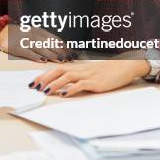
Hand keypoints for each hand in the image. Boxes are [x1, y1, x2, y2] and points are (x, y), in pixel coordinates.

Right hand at [0, 24, 76, 62]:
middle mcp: (34, 35)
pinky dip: (35, 56)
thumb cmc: (21, 34)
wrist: (3, 32)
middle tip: (70, 59)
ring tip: (61, 60)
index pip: (55, 39)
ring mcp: (26, 41)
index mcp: (40, 31)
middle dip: (61, 52)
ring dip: (52, 54)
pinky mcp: (17, 47)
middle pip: (50, 44)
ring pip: (41, 48)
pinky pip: (28, 52)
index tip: (73, 54)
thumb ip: (46, 40)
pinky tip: (42, 60)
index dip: (65, 47)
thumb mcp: (34, 33)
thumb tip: (61, 48)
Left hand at [29, 59, 150, 96]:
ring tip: (45, 91)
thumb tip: (64, 86)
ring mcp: (88, 75)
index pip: (56, 69)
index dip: (44, 75)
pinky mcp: (96, 83)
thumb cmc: (107, 71)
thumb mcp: (90, 72)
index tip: (33, 82)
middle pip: (58, 71)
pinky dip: (72, 89)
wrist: (125, 66)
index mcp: (78, 67)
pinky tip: (65, 94)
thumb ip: (78, 77)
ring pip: (67, 77)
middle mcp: (80, 70)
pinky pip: (81, 85)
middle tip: (34, 87)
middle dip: (44, 79)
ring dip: (54, 84)